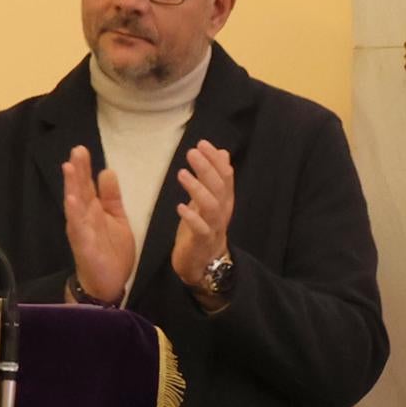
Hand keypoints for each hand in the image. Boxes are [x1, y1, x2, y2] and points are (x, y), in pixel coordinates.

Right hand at [63, 146, 141, 305]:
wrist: (109, 282)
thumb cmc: (111, 250)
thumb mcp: (117, 219)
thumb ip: (112, 197)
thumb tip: (107, 171)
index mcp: (93, 209)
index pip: (87, 185)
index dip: (84, 168)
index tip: (81, 149)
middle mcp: (83, 217)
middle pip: (79, 190)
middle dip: (77, 171)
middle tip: (76, 151)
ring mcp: (81, 230)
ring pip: (75, 205)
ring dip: (71, 187)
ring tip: (69, 168)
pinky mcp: (83, 245)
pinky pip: (78, 228)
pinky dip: (74, 214)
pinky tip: (71, 200)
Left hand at [169, 143, 236, 291]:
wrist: (203, 263)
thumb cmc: (203, 227)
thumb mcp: (209, 199)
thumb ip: (215, 177)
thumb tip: (222, 153)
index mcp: (224, 200)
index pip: (225, 176)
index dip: (215, 159)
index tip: (202, 143)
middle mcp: (222, 211)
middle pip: (219, 187)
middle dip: (207, 168)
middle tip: (192, 152)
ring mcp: (213, 227)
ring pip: (211, 206)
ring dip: (197, 189)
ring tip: (182, 174)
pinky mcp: (202, 241)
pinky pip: (200, 229)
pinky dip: (191, 217)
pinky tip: (180, 206)